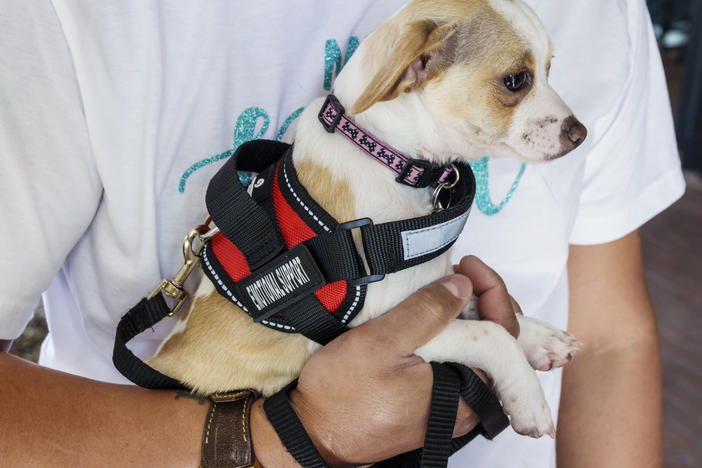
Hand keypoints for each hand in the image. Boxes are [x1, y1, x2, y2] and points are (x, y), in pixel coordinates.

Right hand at [283, 255, 518, 465]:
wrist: (311, 433)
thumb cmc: (342, 395)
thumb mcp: (381, 342)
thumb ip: (425, 311)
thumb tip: (462, 283)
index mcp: (467, 393)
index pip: (506, 334)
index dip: (492, 291)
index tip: (466, 264)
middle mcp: (466, 404)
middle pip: (498, 344)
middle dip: (483, 301)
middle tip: (458, 271)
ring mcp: (448, 405)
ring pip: (475, 352)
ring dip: (466, 316)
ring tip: (443, 288)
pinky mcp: (429, 402)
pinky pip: (455, 362)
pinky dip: (450, 335)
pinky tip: (432, 317)